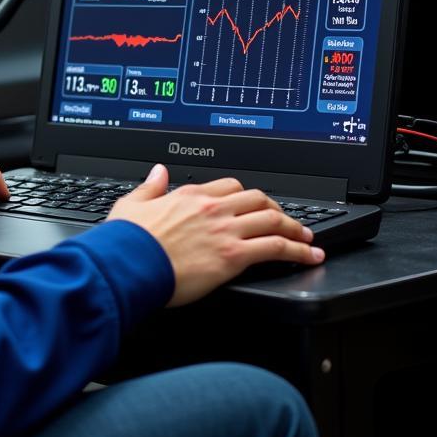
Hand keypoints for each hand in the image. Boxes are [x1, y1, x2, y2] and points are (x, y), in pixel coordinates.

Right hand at [107, 163, 324, 305]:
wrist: (129, 264)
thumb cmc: (128, 240)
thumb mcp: (133, 203)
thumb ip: (151, 186)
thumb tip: (158, 171)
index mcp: (190, 196)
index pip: (230, 187)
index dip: (247, 196)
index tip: (254, 205)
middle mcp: (212, 208)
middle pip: (258, 198)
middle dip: (277, 208)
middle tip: (286, 220)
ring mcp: (225, 230)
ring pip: (273, 219)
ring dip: (295, 228)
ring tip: (307, 238)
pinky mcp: (234, 256)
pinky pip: (276, 247)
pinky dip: (298, 250)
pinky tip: (308, 255)